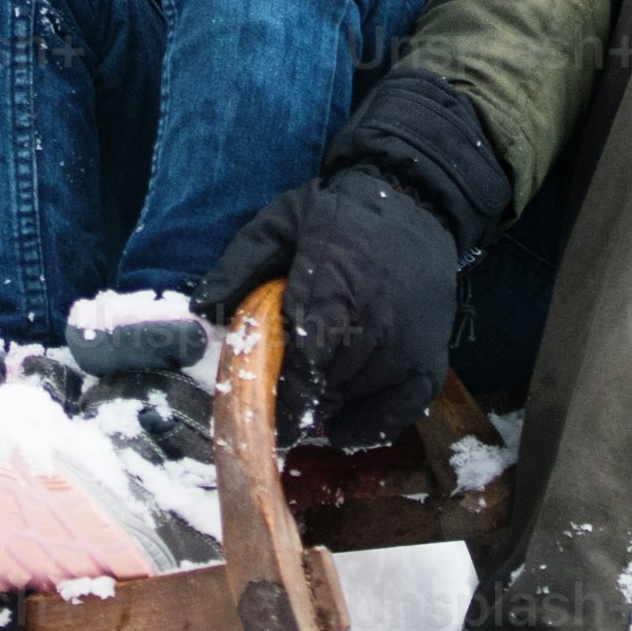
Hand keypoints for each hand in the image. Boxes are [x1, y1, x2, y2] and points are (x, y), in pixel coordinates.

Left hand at [197, 66, 513, 450]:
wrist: (415, 203)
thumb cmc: (340, 215)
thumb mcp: (281, 223)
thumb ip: (240, 263)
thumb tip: (201, 306)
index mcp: (335, 286)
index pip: (305, 363)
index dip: (282, 396)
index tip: (259, 411)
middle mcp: (377, 321)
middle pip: (328, 388)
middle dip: (298, 397)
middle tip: (278, 395)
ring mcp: (408, 345)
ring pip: (356, 400)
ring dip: (327, 406)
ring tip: (310, 392)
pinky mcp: (430, 361)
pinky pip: (397, 415)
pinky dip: (367, 427)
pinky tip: (342, 420)